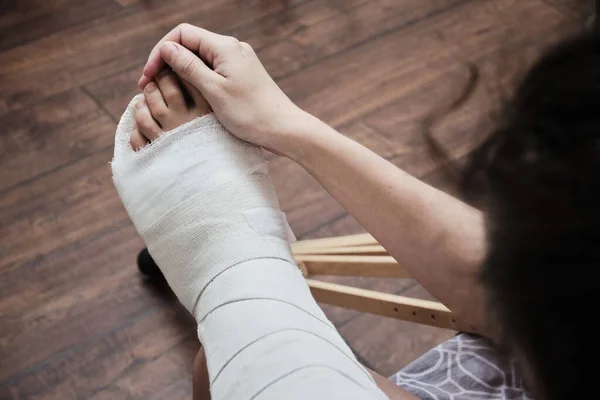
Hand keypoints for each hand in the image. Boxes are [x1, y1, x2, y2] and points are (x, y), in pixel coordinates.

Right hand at [139, 24, 310, 155]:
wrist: (284, 129)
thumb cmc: (251, 113)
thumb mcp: (213, 91)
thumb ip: (189, 67)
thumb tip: (167, 49)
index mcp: (225, 47)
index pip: (182, 34)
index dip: (160, 52)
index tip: (148, 76)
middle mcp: (232, 49)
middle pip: (190, 44)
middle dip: (167, 62)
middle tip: (149, 86)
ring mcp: (238, 62)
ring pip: (200, 58)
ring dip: (179, 72)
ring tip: (164, 93)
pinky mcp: (241, 75)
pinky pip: (212, 70)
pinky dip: (195, 79)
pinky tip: (186, 96)